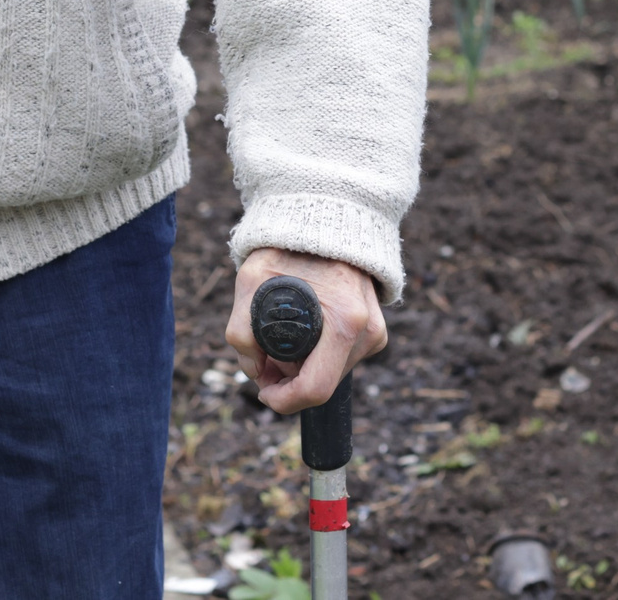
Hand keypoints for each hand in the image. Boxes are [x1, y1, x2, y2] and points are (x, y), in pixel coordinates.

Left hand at [226, 247, 386, 415]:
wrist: (327, 218)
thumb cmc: (289, 246)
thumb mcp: (250, 281)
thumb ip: (241, 331)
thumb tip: (256, 370)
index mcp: (345, 322)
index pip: (315, 389)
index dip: (284, 400)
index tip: (264, 391)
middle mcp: (367, 331)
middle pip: (322, 384)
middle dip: (289, 379)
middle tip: (266, 355)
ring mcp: (375, 332)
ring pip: (331, 373)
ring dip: (303, 365)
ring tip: (286, 331)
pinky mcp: (376, 331)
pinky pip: (341, 358)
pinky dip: (319, 353)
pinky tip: (306, 327)